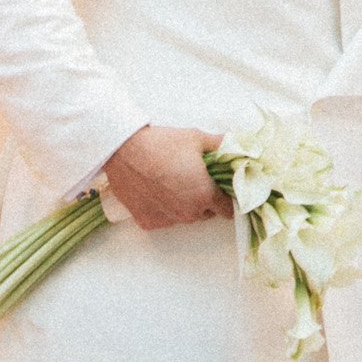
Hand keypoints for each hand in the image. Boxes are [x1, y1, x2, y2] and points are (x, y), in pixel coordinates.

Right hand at [102, 124, 227, 231]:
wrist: (124, 150)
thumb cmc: (162, 144)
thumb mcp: (197, 138)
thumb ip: (221, 145)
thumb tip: (237, 144)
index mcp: (205, 195)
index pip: (227, 209)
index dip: (226, 198)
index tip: (220, 189)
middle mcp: (189, 212)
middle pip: (206, 213)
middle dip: (204, 200)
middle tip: (194, 180)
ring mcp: (168, 220)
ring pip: (185, 217)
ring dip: (184, 205)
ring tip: (172, 183)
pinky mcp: (148, 222)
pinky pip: (164, 219)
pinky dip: (163, 210)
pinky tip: (156, 191)